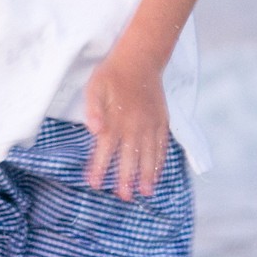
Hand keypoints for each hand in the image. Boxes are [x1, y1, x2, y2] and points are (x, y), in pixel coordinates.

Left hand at [84, 50, 170, 200]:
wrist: (140, 59)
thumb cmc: (112, 74)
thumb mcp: (94, 87)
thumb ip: (94, 109)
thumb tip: (94, 130)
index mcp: (116, 120)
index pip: (105, 150)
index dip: (100, 168)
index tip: (95, 185)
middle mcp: (135, 125)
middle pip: (130, 157)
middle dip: (126, 178)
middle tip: (124, 197)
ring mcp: (151, 124)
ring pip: (149, 154)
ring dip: (147, 174)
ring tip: (146, 192)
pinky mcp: (162, 121)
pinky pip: (162, 145)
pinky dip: (161, 160)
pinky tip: (158, 173)